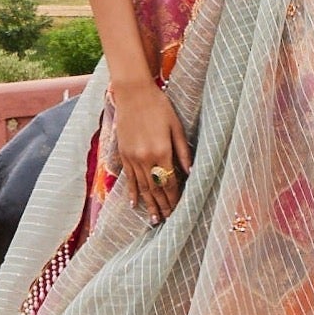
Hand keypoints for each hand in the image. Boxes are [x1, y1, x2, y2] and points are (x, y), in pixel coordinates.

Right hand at [112, 78, 192, 225]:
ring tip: (153, 219)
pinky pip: (128, 178)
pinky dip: (132, 192)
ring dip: (148, 204)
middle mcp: (145, 158)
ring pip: (141, 186)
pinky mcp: (122, 153)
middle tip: (168, 221)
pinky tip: (134, 204)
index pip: (169, 182)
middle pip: (155, 188)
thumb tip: (191, 172)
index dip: (174, 198)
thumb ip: (183, 151)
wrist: (133, 93)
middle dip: (162, 206)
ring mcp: (132, 157)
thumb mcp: (176, 126)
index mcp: (161, 151)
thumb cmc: (159, 106)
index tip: (179, 210)